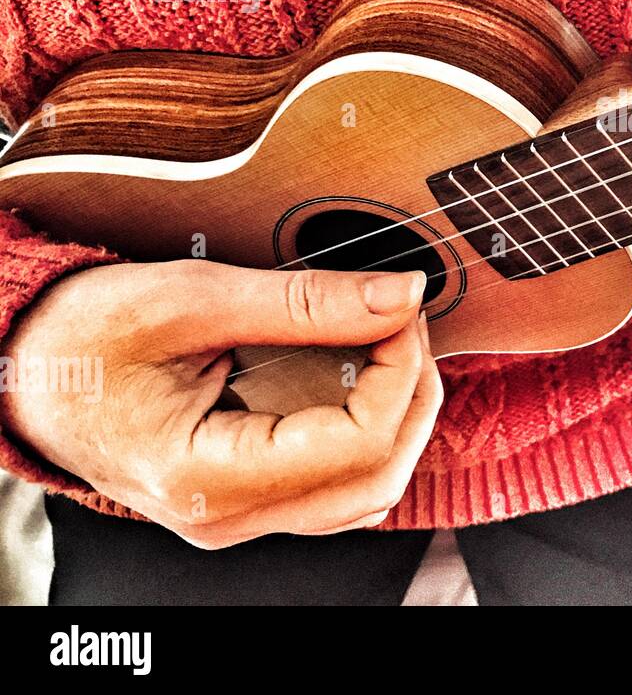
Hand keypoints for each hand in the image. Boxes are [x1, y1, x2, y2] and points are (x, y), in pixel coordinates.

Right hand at [0, 260, 438, 546]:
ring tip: (390, 346)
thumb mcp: (194, 298)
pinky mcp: (244, 496)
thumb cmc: (83, 335)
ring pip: (363, 492)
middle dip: (413, 396)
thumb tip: (401, 295)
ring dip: (397, 419)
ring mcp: (237, 514)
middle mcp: (227, 515)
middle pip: (375, 479)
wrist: (23, 370)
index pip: (356, 445)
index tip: (403, 310)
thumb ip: (306, 302)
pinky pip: (334, 483)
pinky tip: (363, 375)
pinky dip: (367, 432)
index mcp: (206, 477)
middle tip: (406, 323)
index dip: (401, 373)